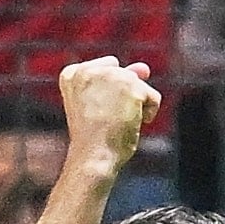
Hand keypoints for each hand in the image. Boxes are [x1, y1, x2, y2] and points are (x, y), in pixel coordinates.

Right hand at [56, 55, 161, 181]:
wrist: (93, 156)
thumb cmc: (94, 138)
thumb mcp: (98, 103)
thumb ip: (118, 80)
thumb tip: (144, 68)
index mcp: (71, 74)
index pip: (107, 71)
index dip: (109, 96)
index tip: (95, 113)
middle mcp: (88, 68)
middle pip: (124, 77)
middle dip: (124, 99)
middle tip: (106, 120)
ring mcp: (109, 74)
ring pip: (139, 86)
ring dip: (136, 107)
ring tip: (116, 122)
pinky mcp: (130, 84)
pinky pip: (152, 96)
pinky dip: (149, 113)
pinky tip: (131, 124)